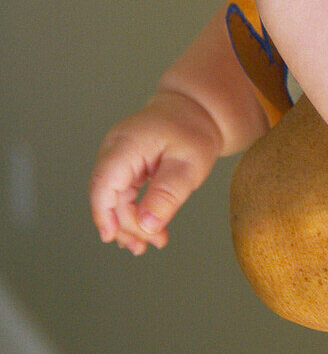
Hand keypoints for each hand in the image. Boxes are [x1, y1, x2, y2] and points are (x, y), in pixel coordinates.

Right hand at [90, 90, 223, 254]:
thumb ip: (167, 194)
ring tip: (150, 243)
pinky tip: (146, 228)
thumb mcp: (188, 164)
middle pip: (107, 195)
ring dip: (127, 223)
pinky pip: (121, 191)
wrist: (197, 108)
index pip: (104, 183)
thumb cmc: (193, 131)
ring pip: (112, 197)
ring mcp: (117, 154)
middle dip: (125, 225)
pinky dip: (132, 211)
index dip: (104, 214)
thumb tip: (146, 225)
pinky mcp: (124, 162)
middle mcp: (115, 147)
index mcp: (127, 143)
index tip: (113, 238)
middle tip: (150, 245)